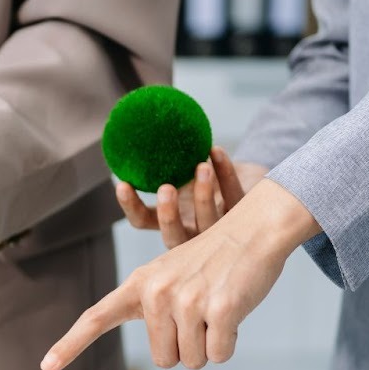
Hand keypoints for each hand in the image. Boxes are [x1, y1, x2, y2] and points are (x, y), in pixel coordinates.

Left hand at [41, 179, 320, 369]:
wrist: (254, 227)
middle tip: (202, 314)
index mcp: (140, 284)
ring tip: (218, 306)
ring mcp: (187, 301)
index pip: (96, 317)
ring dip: (211, 344)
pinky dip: (230, 342)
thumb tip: (164, 355)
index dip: (70, 344)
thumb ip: (154, 307)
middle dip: (187, 347)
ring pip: (194, 360)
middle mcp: (157, 292)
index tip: (47, 365)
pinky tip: (233, 310)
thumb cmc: (216, 257)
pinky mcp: (219, 310)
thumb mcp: (171, 274)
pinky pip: (220, 355)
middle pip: (164, 359)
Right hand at [118, 147, 266, 249]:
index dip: (131, 206)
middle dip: (169, 215)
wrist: (245, 178)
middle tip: (165, 188)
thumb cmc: (205, 176)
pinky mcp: (246, 214)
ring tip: (200, 165)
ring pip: (209, 223)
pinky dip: (225, 172)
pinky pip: (235, 196)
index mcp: (171, 222)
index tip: (122, 183)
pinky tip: (215, 150)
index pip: (142, 222)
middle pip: (175, 237)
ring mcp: (220, 228)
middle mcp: (193, 232)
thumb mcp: (181, 171)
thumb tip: (131, 133)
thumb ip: (161, 164)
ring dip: (203, 195)